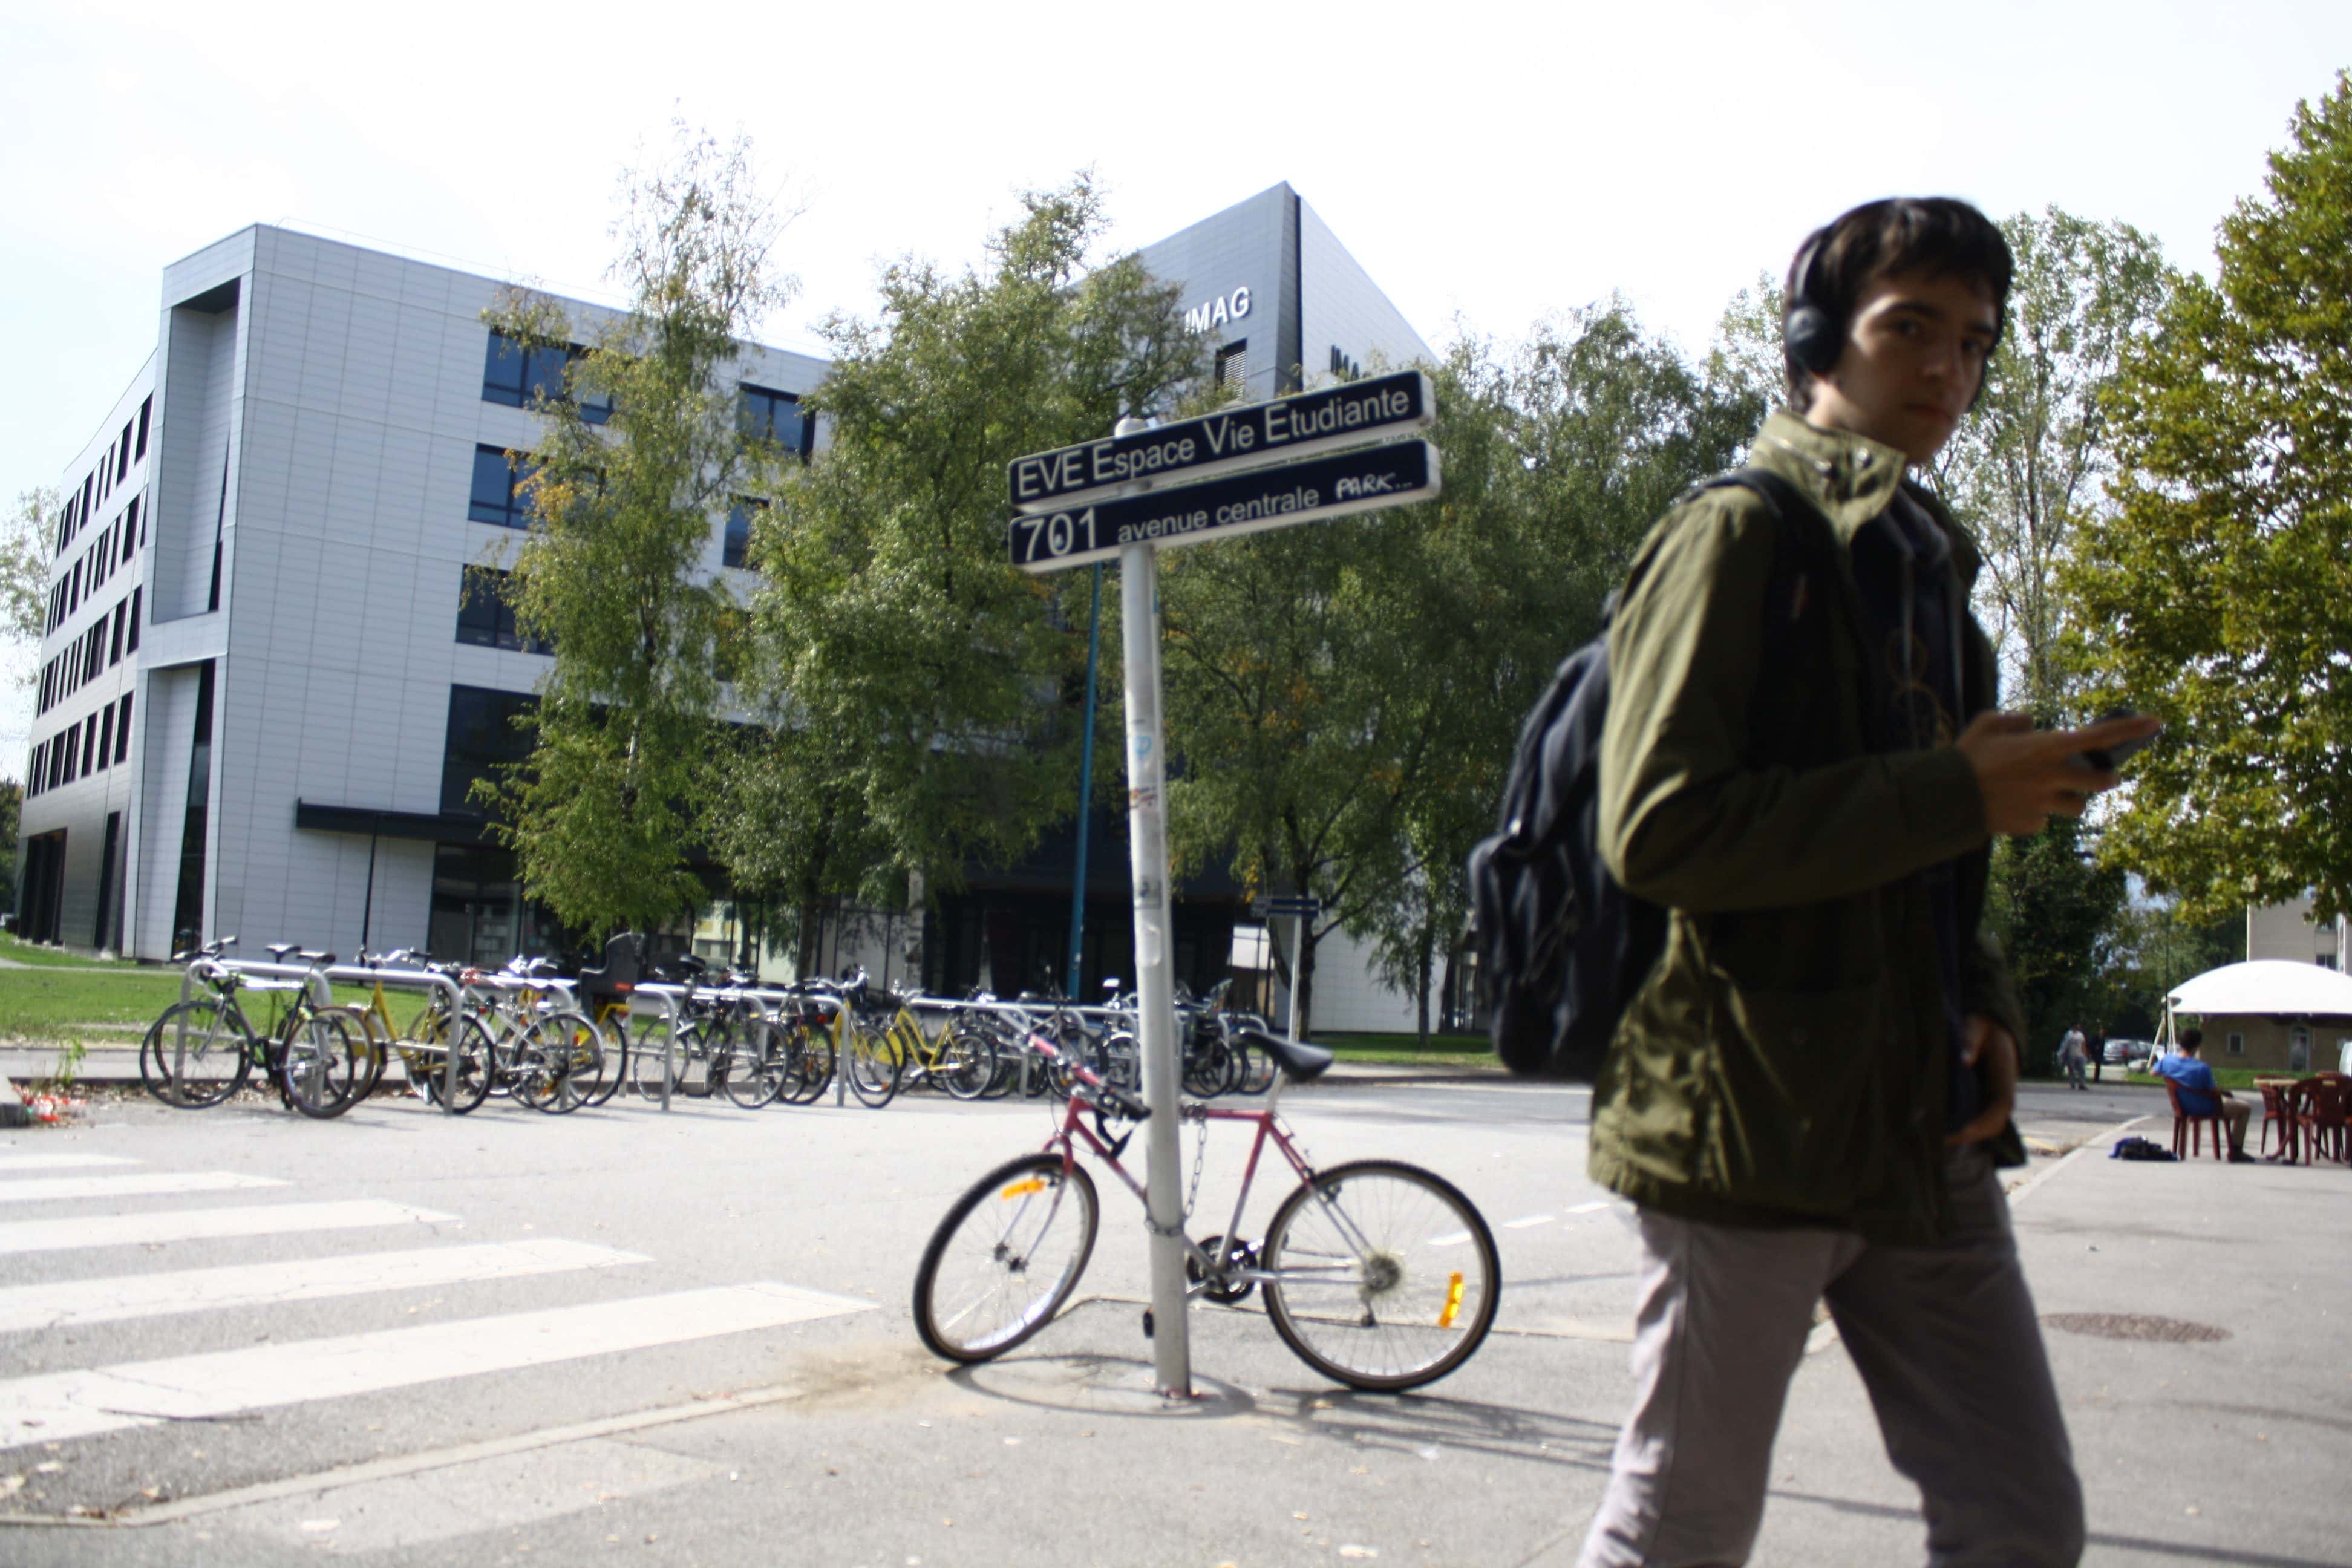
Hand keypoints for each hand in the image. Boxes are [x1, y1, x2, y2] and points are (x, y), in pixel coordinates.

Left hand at [1948, 1014, 2017, 1147]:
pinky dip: (1965, 1127)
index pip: (2001, 1104)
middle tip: (1943, 1140)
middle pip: (1996, 1122)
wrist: (1993, 1026)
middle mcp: (2004, 1089)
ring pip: (1989, 1124)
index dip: (1984, 1120)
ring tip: (1940, 1139)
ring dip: (1968, 1134)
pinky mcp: (1986, 1097)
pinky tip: (1944, 1129)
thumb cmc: (1983, 1025)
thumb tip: (1964, 1059)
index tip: (1963, 1131)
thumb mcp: (1976, 1025)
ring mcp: (1996, 1096)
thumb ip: (1970, 1040)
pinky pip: (1979, 1117)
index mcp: (2005, 1073)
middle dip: (1973, 1134)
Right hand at [1957, 711, 2163, 836]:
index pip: (2099, 736)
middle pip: (2101, 782)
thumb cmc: (1967, 756)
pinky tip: (2013, 809)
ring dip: (2069, 799)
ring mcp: (2045, 804)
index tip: (2156, 722)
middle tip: (2104, 775)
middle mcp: (2053, 776)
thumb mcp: (1986, 723)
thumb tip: (2030, 725)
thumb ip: (2014, 719)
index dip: (2130, 728)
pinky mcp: (2032, 825)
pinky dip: (2035, 816)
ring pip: (2076, 807)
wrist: (1947, 798)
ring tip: (2045, 793)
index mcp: (2047, 748)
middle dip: (2106, 778)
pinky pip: (2043, 821)